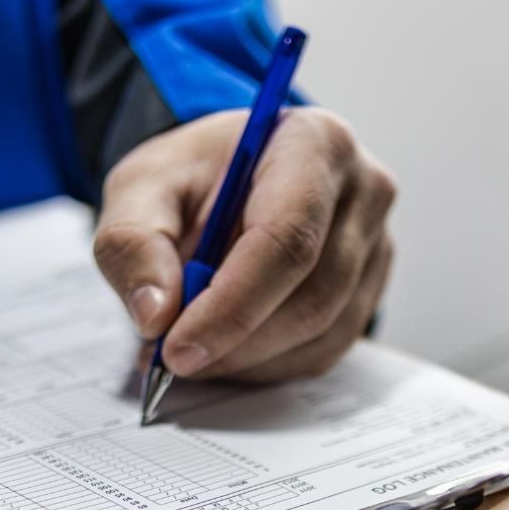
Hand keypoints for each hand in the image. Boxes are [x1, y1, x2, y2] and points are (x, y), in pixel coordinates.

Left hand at [93, 107, 396, 383]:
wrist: (228, 179)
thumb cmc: (193, 177)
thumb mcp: (140, 188)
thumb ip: (133, 242)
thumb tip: (156, 313)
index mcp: (314, 144)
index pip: (288, 241)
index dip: (233, 306)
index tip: (177, 348)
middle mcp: (363, 192)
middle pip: (312, 297)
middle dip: (236, 341)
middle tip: (171, 357)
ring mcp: (375, 245)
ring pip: (321, 333)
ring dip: (248, 358)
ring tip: (193, 346)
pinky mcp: (369, 290)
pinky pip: (325, 351)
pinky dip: (267, 364)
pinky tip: (228, 348)